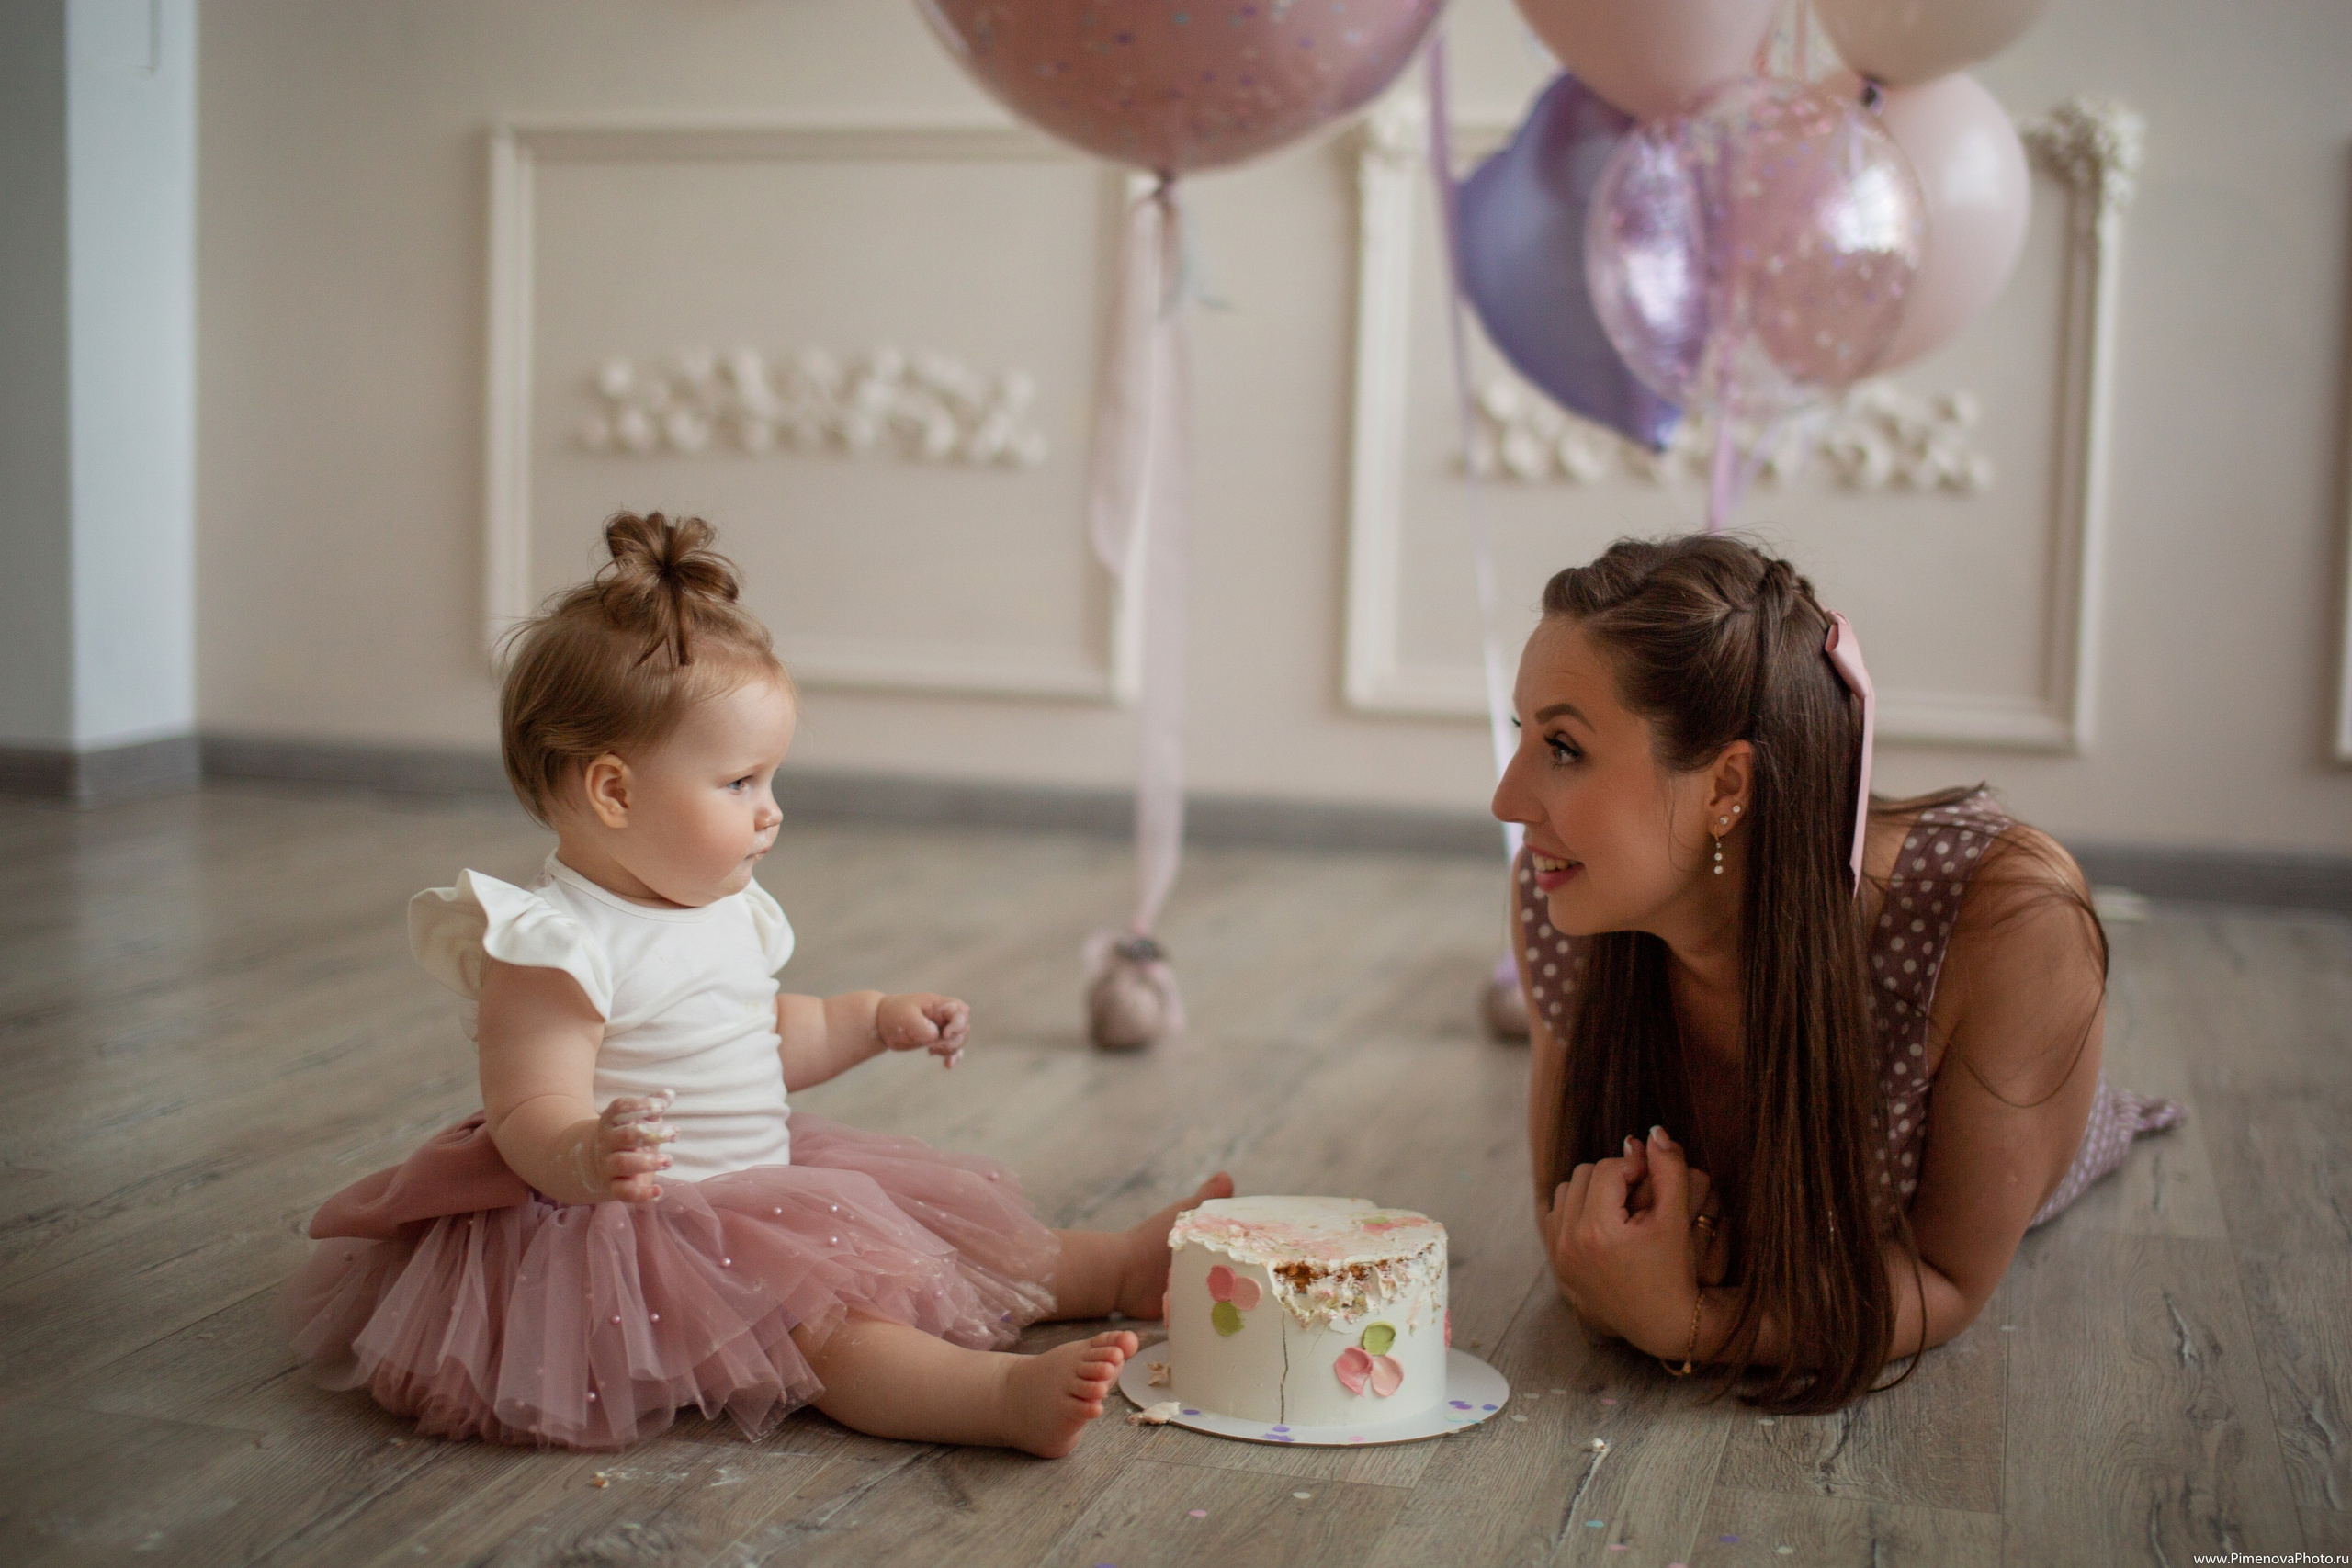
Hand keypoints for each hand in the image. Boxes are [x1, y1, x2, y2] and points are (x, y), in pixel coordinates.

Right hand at [587, 1091, 674, 1203]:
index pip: (621, 1108)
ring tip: (668, 1160)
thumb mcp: (635, 1120)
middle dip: (650, 1134)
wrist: (591, 1164)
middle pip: (625, 1136)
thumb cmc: (624, 1138)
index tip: (661, 1106)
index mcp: (611, 1121)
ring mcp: (608, 1165)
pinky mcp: (613, 1186)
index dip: (640, 1105)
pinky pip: (623, 1191)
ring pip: (623, 1163)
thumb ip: (652, 1107)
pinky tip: (659, 1191)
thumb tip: (669, 1093)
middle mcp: (607, 1142)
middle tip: (672, 1134)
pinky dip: (641, 1194)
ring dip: (647, 1162)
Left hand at [877, 992, 970, 1068]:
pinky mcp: (938, 1041)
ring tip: (931, 1051)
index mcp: (940, 1005)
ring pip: (959, 1041)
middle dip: (953, 1041)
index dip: (958, 1025)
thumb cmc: (894, 1014)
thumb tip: (936, 1036)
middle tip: (933, 1046)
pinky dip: (952, 1057)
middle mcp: (945, 1016)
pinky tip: (947, 1065)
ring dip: (950, 1049)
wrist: (882, 1023)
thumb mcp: (905, 1017)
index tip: (945, 1034)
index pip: (961, 1012)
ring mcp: (943, 1029)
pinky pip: (953, 1050)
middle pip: (963, 1029)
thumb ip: (922, 1026)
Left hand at [1543, 1125, 1707, 1355]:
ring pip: (1567, 1191)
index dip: (1635, 1167)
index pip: (1608, 1168)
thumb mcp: (1677, 1218)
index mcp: (1597, 1231)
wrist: (1665, 1322)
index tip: (1655, 1182)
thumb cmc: (1676, 1271)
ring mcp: (1559, 1255)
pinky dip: (1578, 1211)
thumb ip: (1669, 1169)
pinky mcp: (1558, 1264)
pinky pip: (1558, 1215)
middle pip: (1584, 1174)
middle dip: (1613, 1177)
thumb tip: (1654, 1131)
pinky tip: (1607, 1223)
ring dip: (1593, 1190)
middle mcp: (1569, 1242)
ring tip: (1624, 1209)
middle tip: (1641, 1195)